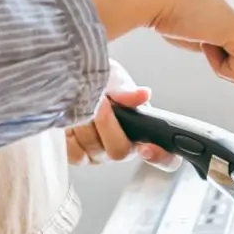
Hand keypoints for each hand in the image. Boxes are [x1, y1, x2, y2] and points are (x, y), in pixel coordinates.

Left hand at [65, 60, 181, 170]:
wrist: (69, 76)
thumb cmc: (98, 78)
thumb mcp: (115, 79)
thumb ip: (128, 91)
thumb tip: (143, 95)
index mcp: (142, 130)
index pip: (165, 157)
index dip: (160, 157)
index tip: (147, 147)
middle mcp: (123, 146)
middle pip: (120, 151)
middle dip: (108, 124)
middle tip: (102, 101)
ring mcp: (99, 154)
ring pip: (95, 150)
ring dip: (87, 122)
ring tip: (84, 102)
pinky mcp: (76, 156)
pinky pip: (75, 153)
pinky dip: (71, 133)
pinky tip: (72, 117)